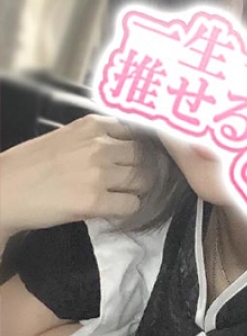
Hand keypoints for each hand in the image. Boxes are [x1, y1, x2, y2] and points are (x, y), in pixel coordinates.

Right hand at [0, 114, 150, 240]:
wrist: (5, 190)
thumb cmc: (32, 165)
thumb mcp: (68, 136)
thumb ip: (98, 137)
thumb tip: (130, 146)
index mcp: (93, 126)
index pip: (138, 132)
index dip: (141, 149)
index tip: (137, 159)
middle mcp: (99, 146)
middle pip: (144, 158)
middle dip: (141, 171)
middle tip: (131, 182)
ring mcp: (98, 174)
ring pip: (143, 181)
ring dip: (136, 190)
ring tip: (119, 195)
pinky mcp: (95, 201)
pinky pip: (131, 205)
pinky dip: (127, 209)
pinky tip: (112, 208)